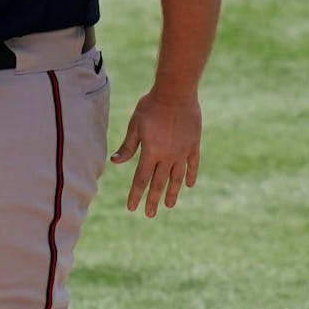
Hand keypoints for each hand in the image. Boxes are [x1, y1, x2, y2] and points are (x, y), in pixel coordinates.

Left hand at [110, 92, 201, 217]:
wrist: (176, 94)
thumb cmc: (151, 107)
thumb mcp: (135, 125)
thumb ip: (128, 146)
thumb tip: (115, 162)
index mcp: (151, 152)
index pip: (141, 179)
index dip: (136, 194)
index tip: (132, 208)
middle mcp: (168, 156)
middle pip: (159, 183)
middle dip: (153, 200)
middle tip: (150, 214)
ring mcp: (182, 152)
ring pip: (177, 178)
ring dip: (173, 193)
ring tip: (169, 205)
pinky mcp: (193, 145)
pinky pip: (193, 164)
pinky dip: (190, 175)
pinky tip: (189, 185)